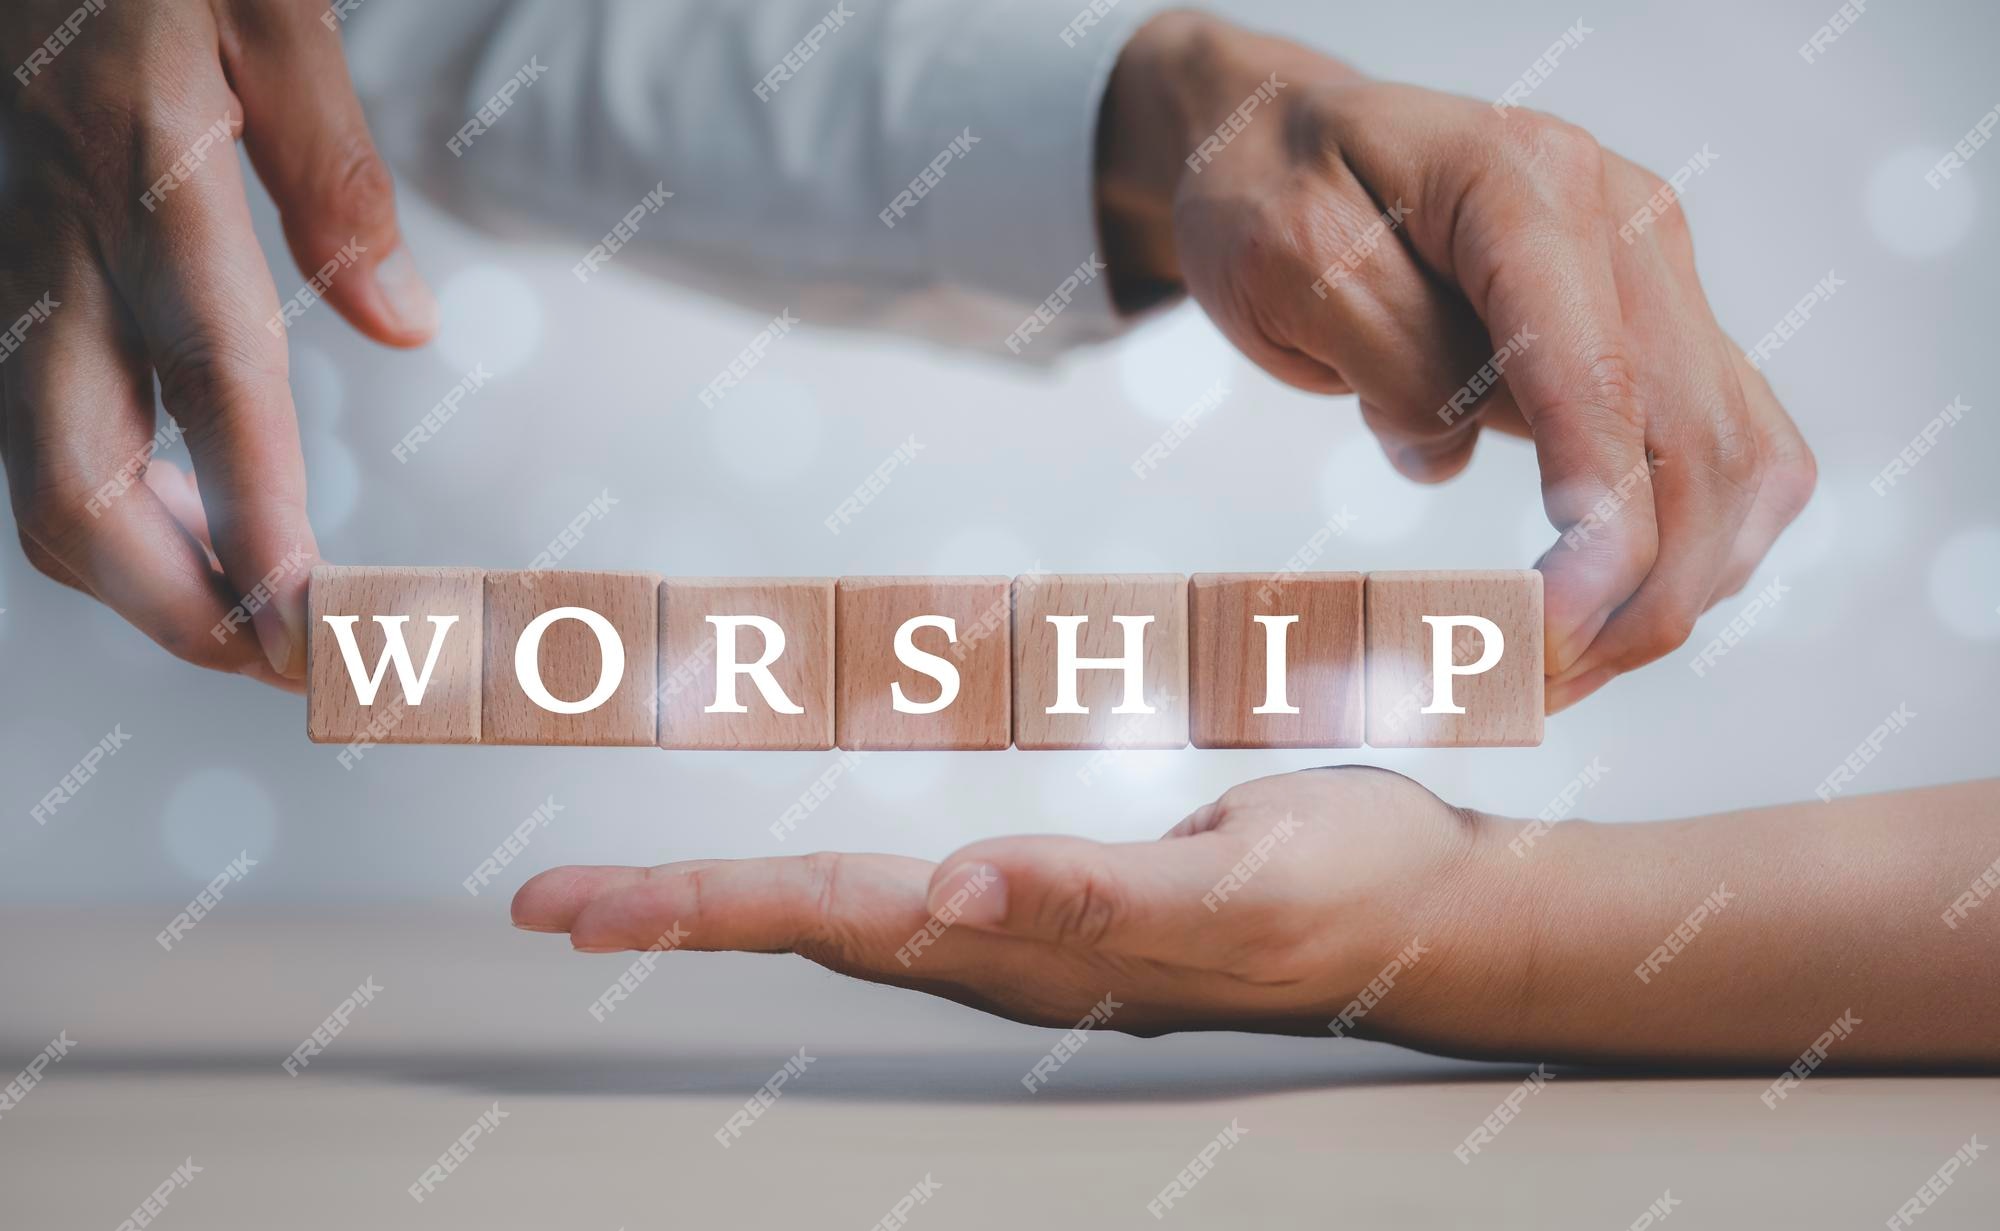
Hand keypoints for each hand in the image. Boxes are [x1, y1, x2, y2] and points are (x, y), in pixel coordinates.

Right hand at [1, 0, 434, 687]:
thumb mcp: (270, 11)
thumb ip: (332, 170)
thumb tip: (400, 322)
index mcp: (144, 170)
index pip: (207, 372)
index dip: (253, 509)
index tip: (307, 614)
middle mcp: (58, 244)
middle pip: (79, 477)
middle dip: (178, 604)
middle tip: (295, 672)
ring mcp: (17, 272)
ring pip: (44, 477)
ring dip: (148, 580)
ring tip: (265, 629)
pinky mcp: (9, 282)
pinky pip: (39, 434)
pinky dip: (118, 516)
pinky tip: (202, 527)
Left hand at [512, 767, 1484, 1038]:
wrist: (1424, 920)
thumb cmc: (1344, 884)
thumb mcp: (1235, 884)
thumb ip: (1097, 898)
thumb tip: (960, 896)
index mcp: (1039, 940)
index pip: (844, 919)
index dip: (715, 908)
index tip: (594, 908)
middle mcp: (1015, 951)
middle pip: (814, 930)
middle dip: (677, 915)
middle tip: (551, 905)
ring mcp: (1031, 943)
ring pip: (846, 928)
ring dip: (723, 913)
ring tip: (613, 904)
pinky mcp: (1056, 918)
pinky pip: (911, 911)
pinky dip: (816, 905)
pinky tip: (764, 904)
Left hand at [1096, 13, 1816, 711]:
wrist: (1294, 143)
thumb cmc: (1274, 193)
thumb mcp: (1284, 258)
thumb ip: (1384, 353)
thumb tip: (1454, 454)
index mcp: (1528, 191)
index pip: (1600, 381)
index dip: (1598, 531)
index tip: (1552, 639)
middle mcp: (1628, 226)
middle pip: (1701, 445)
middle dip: (1634, 596)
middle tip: (1530, 690)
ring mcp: (1663, 276)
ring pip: (1743, 467)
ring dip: (1670, 593)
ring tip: (1560, 670)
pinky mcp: (1668, 329)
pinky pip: (1736, 460)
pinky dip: (1688, 556)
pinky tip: (1606, 612)